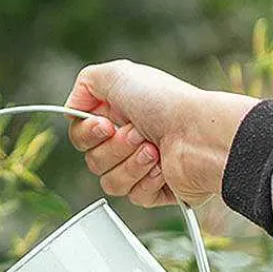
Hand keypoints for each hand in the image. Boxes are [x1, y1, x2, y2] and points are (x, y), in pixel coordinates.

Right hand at [64, 61, 257, 207]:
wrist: (200, 135)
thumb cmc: (167, 104)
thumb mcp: (118, 75)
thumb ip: (86, 83)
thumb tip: (72, 107)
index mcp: (118, 114)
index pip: (80, 135)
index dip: (88, 134)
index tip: (105, 125)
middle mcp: (128, 139)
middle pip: (92, 161)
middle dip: (114, 149)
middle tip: (139, 134)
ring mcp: (142, 166)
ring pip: (109, 183)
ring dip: (130, 165)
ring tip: (154, 150)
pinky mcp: (156, 189)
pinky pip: (133, 197)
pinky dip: (147, 181)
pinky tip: (163, 168)